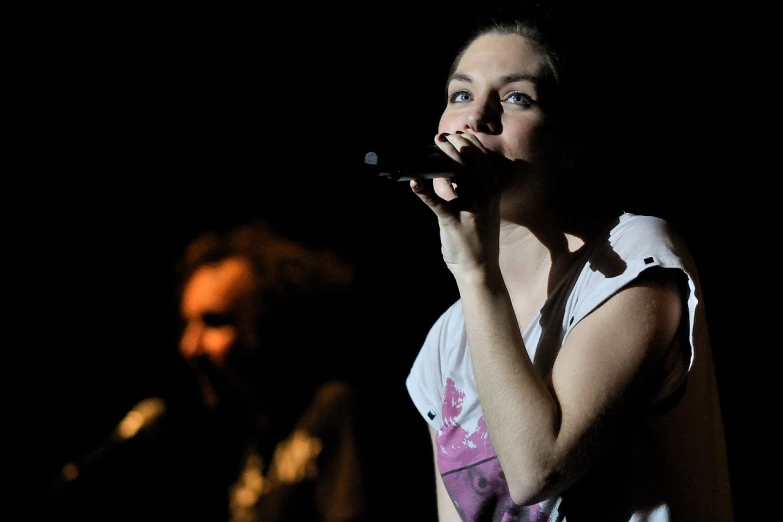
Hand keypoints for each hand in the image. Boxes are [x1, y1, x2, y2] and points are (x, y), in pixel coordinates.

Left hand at [410, 132, 510, 275]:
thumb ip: (465, 191)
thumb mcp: (479, 210)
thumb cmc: (476, 239)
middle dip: (456, 145)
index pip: (484, 160)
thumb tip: (446, 173)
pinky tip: (414, 182)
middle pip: (472, 161)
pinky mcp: (454, 222)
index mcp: (492, 193)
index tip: (457, 135)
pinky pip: (437, 202)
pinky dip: (424, 191)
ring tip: (435, 146)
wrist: (480, 270)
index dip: (470, 143)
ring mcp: (471, 209)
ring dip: (445, 157)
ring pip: (460, 174)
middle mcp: (485, 197)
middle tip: (441, 138)